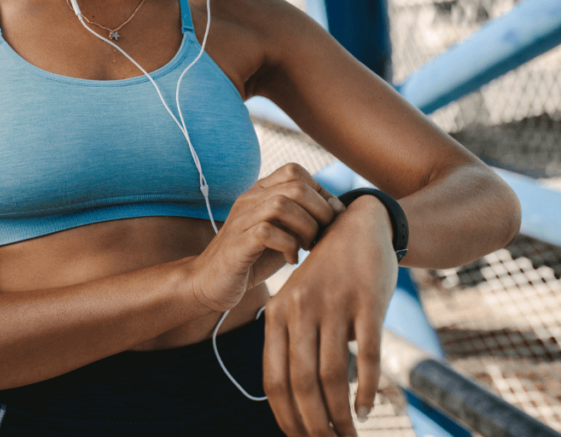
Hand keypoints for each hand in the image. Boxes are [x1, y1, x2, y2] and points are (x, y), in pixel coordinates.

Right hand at [188, 163, 345, 313]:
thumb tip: (340, 210)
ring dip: (305, 228)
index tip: (329, 219)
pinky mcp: (236, 244)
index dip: (320, 192)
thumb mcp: (282, 232)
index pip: (295, 170)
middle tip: (322, 235)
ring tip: (307, 247)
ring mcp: (240, 220)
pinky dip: (288, 246)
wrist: (212, 283)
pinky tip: (291, 260)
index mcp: (259, 192)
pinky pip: (267, 232)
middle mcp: (248, 199)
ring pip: (281, 204)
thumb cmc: (253, 258)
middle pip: (295, 186)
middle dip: (320, 211)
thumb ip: (302, 217)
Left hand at [262, 195, 398, 436]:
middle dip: (315, 424)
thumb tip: (294, 398)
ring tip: (350, 435)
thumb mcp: (298, 302)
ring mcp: (334, 306)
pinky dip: (367, 388)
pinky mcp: (367, 303)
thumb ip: (292, 342)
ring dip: (341, 415)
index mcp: (277, 314)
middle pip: (303, 383)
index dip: (286, 416)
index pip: (274, 379)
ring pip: (333, 376)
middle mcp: (300, 310)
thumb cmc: (326, 275)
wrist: (357, 226)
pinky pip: (366, 354)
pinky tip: (367, 407)